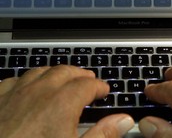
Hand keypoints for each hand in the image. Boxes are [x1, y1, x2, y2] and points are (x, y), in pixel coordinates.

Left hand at [0, 65, 133, 137]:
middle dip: (80, 74)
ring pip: (40, 71)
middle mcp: (39, 91)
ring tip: (62, 79)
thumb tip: (124, 121)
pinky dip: (27, 81)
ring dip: (55, 73)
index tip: (104, 90)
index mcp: (61, 103)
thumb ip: (102, 134)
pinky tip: (28, 88)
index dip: (99, 86)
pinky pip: (14, 80)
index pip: (88, 85)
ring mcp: (15, 92)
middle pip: (65, 71)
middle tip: (88, 80)